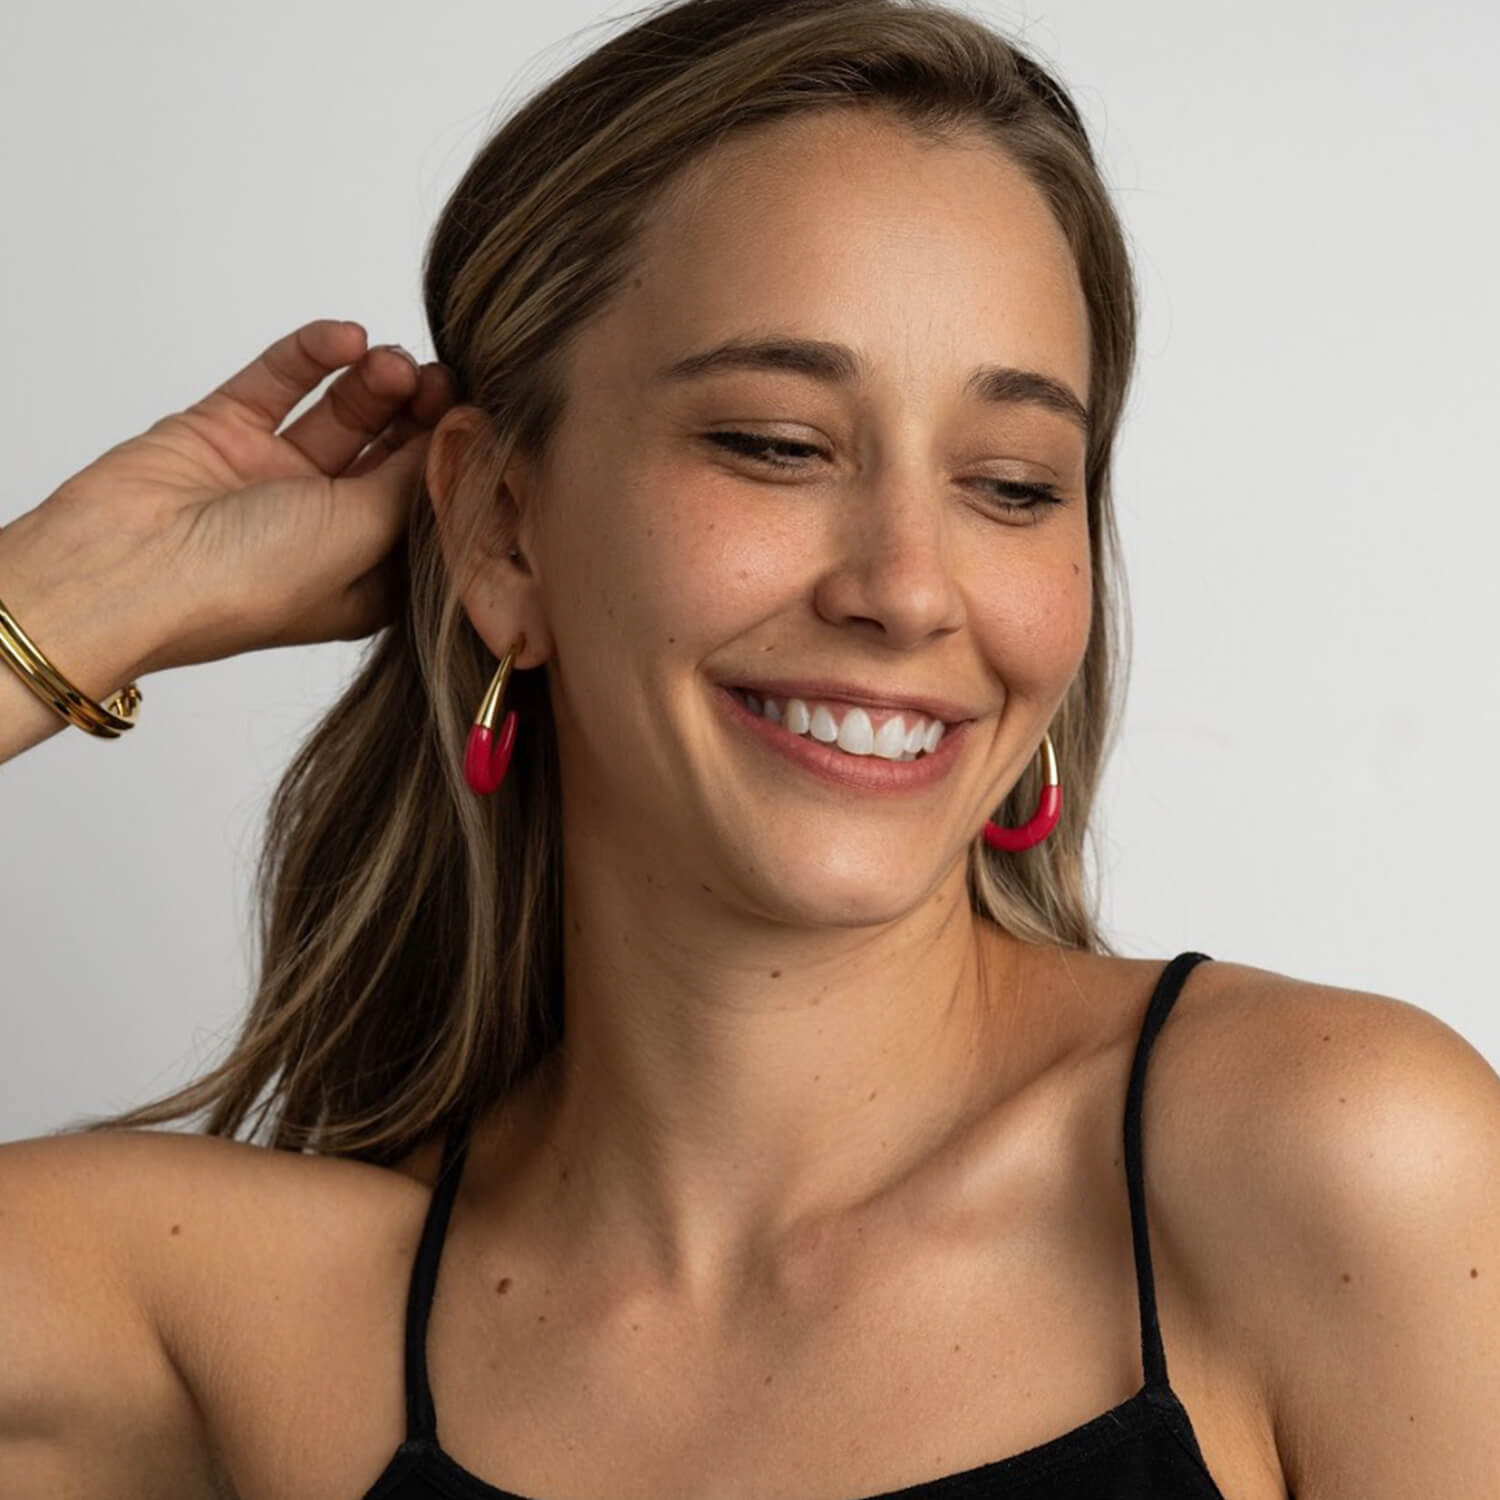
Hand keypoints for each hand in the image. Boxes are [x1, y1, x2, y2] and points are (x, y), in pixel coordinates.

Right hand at [12, 318, 456, 679]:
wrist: (128, 569)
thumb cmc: (250, 582)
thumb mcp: (364, 533)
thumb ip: (415, 479)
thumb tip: (461, 434)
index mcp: (367, 574)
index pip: (425, 504)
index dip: (452, 460)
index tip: (482, 416)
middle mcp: (325, 528)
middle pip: (390, 454)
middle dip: (420, 413)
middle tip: (442, 379)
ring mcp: (274, 478)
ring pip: (342, 413)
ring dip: (374, 381)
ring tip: (392, 361)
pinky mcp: (225, 433)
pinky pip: (281, 381)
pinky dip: (315, 354)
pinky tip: (347, 338)